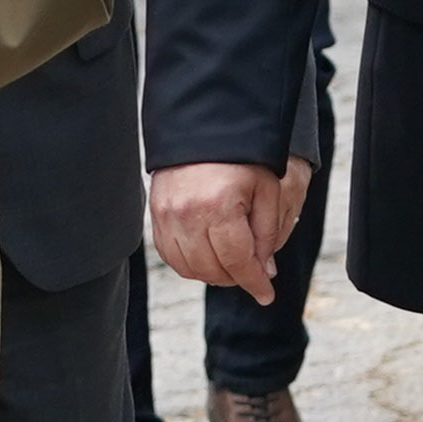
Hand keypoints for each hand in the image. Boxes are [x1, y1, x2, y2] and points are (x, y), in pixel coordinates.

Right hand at [148, 159, 312, 299]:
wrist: (204, 126)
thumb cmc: (242, 155)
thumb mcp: (267, 189)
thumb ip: (268, 233)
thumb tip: (264, 271)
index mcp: (219, 206)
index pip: (238, 261)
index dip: (255, 283)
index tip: (266, 295)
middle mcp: (187, 214)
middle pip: (212, 270)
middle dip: (236, 277)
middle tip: (252, 271)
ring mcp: (166, 215)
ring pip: (188, 268)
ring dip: (212, 273)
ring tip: (231, 262)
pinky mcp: (155, 213)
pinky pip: (169, 255)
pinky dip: (189, 263)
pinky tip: (207, 254)